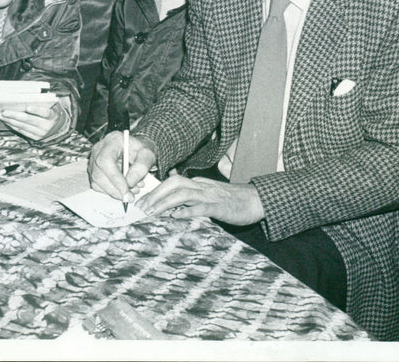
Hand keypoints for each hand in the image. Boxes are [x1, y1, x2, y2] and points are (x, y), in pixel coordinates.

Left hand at [0, 103, 65, 140]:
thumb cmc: (52, 112)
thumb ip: (42, 103)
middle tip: (4, 112)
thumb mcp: (52, 106)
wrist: (58, 126)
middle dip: (15, 115)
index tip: (28, 107)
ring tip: (2, 116)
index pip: (45, 113)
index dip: (37, 110)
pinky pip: (22, 132)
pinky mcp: (35, 138)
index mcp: (53, 116)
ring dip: (11, 121)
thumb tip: (25, 97)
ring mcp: (41, 133)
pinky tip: (7, 122)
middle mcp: (47, 126)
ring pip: (23, 126)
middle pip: (30, 120)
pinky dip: (13, 126)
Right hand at [89, 131, 155, 202]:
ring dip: (113, 191)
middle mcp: (99, 149)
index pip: (106, 160)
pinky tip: (123, 189)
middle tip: (130, 196)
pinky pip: (97, 184)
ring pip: (96, 181)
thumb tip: (129, 183)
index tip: (126, 189)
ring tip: (131, 191)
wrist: (136, 149)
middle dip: (115, 189)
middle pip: (98, 173)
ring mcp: (93, 159)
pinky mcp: (93, 169)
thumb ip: (141, 167)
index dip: (114, 177)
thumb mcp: (148, 155)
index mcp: (112, 140)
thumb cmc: (141, 150)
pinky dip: (110, 190)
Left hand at [137, 175, 264, 224]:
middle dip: (155, 194)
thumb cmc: (233, 201)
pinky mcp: (220, 207)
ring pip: (183, 194)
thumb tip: (174, 208)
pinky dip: (187, 211)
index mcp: (199, 184)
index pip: (172, 182)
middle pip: (174, 183)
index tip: (142, 201)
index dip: (155, 190)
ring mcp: (211, 195)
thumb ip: (193, 200)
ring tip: (151, 213)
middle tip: (141, 208)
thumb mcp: (210, 197)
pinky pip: (201, 207)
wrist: (257, 200)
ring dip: (165, 203)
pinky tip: (176, 217)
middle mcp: (202, 186)